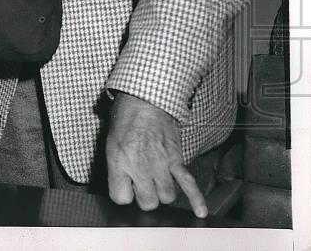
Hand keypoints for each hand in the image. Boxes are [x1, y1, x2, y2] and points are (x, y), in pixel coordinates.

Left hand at [106, 91, 207, 217]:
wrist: (144, 99)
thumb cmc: (126, 118)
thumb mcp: (110, 142)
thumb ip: (115, 167)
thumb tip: (121, 184)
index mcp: (119, 161)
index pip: (120, 198)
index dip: (122, 194)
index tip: (124, 188)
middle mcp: (140, 166)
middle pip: (147, 203)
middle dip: (144, 197)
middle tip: (141, 184)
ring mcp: (160, 164)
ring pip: (167, 197)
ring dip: (163, 193)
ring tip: (157, 181)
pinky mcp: (176, 159)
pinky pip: (188, 183)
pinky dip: (197, 199)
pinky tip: (200, 211)